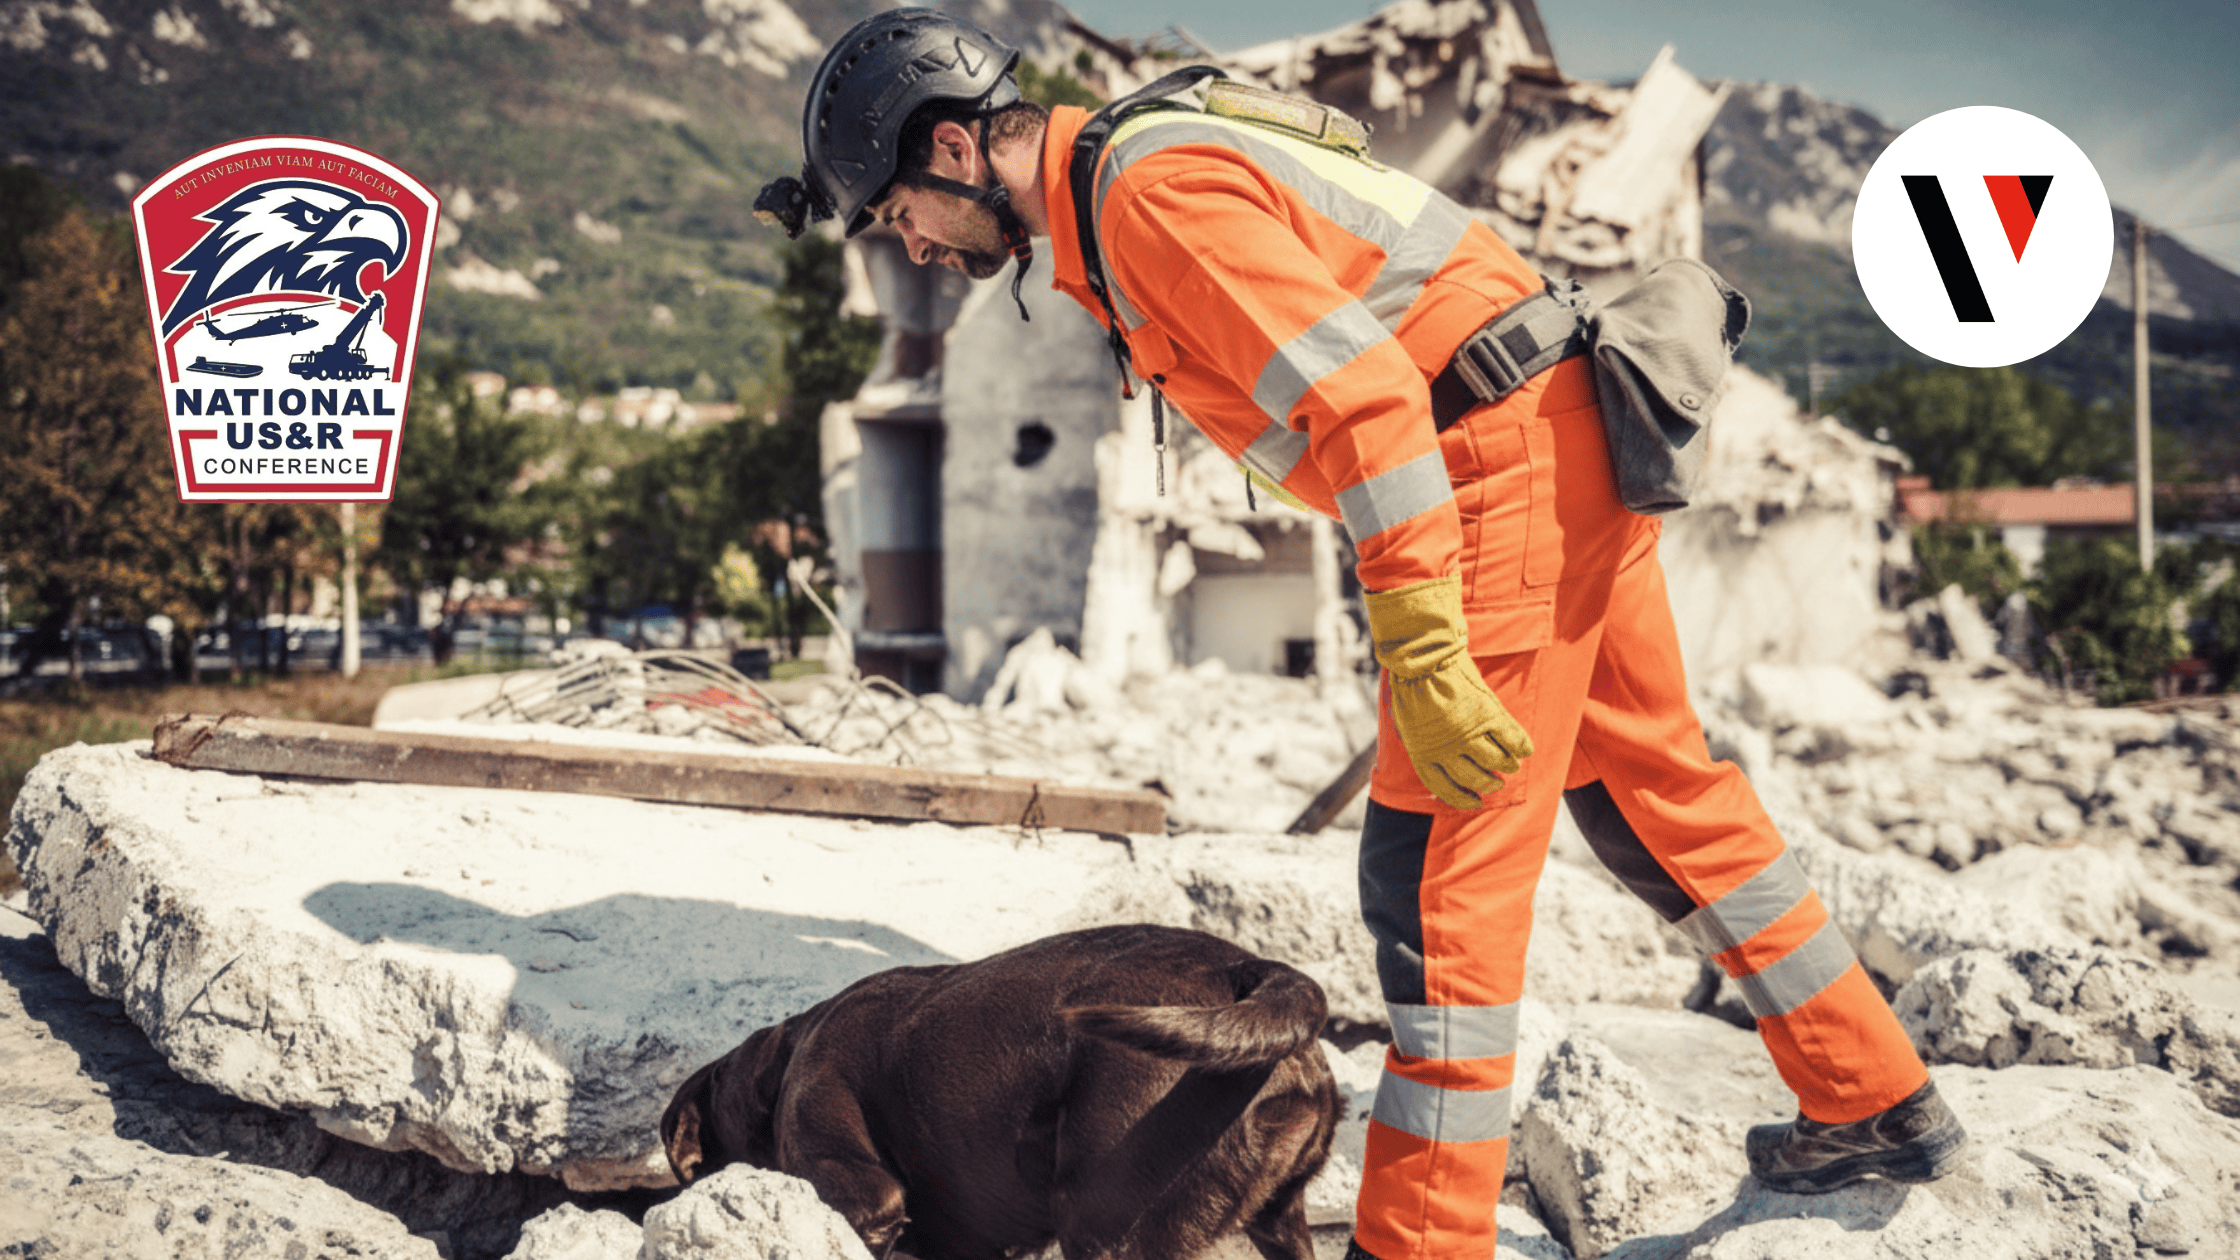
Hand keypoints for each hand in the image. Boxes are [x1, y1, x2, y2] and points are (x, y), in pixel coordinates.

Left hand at [1365, 576, 1534, 808]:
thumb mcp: (1409, 723)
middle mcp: (1447, 748)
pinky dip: (1522, 746)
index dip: (1463, 800)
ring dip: (1508, 766)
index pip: (1446, 789)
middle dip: (1489, 783)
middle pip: (1476, 778)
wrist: (1422, 656)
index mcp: (1424, 754)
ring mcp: (1468, 732)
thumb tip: (1435, 761)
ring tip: (1512, 764)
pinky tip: (1526, 750)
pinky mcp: (1487, 714)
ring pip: (1497, 762)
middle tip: (1497, 781)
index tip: (1475, 802)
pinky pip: (1512, 739)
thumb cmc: (1412, 687)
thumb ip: (1424, 744)